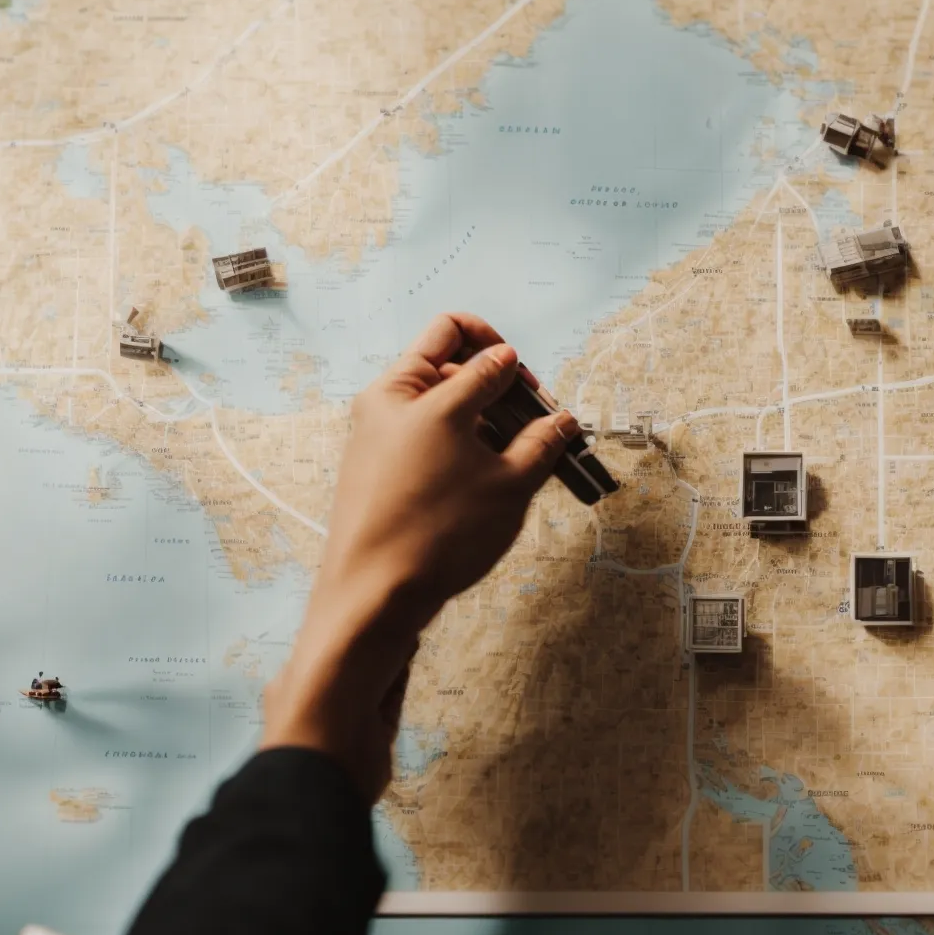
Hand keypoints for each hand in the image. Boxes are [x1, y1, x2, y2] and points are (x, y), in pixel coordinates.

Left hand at [259, 312, 579, 798]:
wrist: (372, 600)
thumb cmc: (437, 532)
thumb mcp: (507, 479)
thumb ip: (540, 437)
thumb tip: (560, 417)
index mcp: (408, 387)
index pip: (462, 334)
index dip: (511, 360)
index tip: (537, 400)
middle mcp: (386, 403)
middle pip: (454, 367)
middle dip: (503, 393)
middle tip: (539, 434)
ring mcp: (378, 438)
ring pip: (446, 409)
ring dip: (490, 427)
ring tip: (523, 468)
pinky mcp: (380, 472)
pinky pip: (431, 441)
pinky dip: (467, 452)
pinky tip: (492, 488)